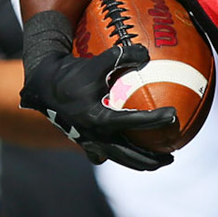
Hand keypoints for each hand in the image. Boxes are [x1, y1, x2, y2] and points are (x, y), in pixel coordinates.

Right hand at [20, 12, 174, 170]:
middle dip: (153, 159)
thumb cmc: (71, 72)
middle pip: (130, 155)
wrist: (43, 86)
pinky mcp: (84, 143)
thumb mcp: (97, 62)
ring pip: (120, 159)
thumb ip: (122, 56)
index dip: (156, 119)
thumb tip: (146, 53)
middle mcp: (95, 136)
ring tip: (158, 161)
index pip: (134, 122)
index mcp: (99, 118)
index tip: (174, 115)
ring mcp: (89, 143)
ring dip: (140, 163)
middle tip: (172, 156)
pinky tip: (130, 152)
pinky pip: (105, 155)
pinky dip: (119, 156)